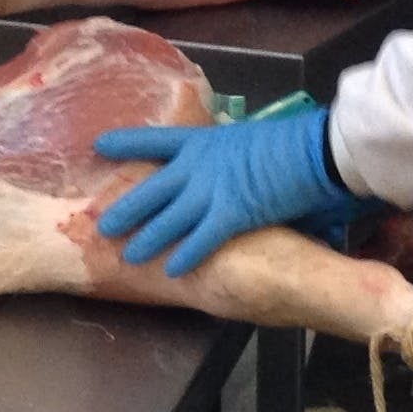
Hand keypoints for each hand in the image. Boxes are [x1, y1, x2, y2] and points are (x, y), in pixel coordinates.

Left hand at [93, 105, 347, 277]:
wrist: (314, 149)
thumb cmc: (289, 142)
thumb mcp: (249, 141)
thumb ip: (228, 159)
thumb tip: (229, 169)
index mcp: (204, 140)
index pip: (156, 140)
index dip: (126, 143)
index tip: (99, 145)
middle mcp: (199, 164)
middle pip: (151, 189)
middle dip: (125, 209)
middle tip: (102, 226)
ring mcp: (212, 188)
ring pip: (168, 219)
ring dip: (147, 240)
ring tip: (128, 257)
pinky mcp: (232, 212)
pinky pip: (201, 239)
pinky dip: (186, 256)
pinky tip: (171, 271)